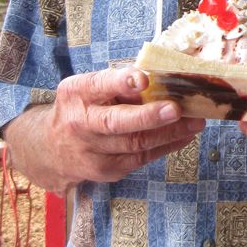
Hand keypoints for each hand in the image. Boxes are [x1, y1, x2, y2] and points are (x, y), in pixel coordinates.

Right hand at [6, 67, 204, 193]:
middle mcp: (80, 123)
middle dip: (149, 116)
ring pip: (135, 144)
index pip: (99, 86)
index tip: (143, 78)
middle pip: (116, 123)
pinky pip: (142, 158)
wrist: (51, 149)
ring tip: (195, 121)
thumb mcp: (91, 88)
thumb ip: (120, 83)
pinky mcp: (107, 170)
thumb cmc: (83, 108)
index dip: (121, 82)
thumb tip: (163, 76)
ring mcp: (92, 151)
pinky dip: (167, 146)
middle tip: (176, 109)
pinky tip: (185, 135)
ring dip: (170, 132)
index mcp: (76, 94)